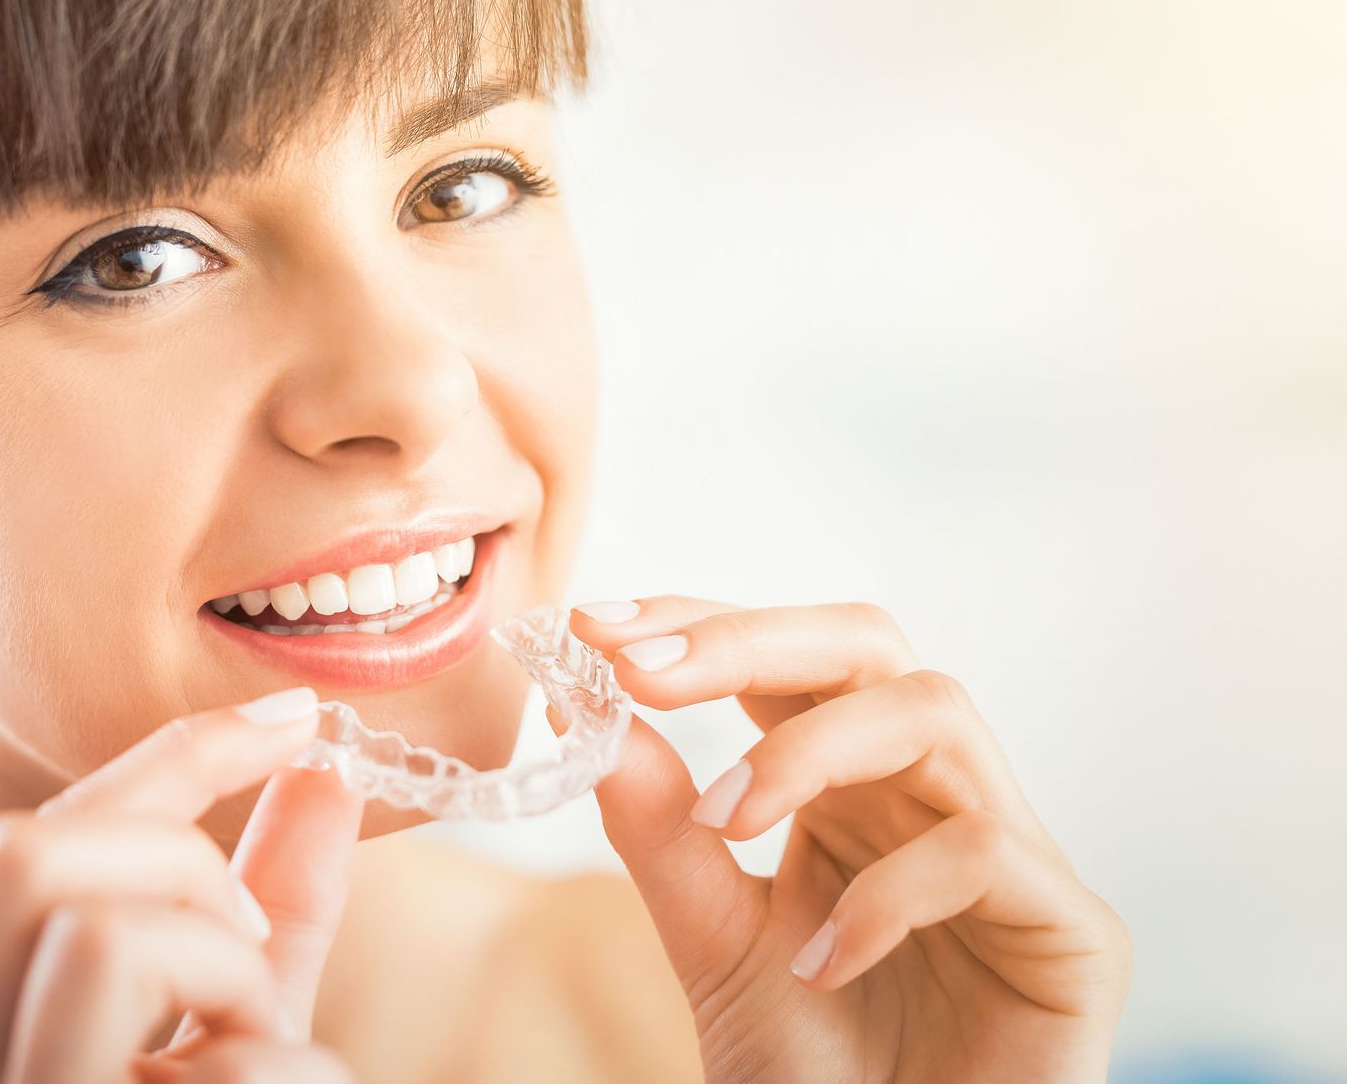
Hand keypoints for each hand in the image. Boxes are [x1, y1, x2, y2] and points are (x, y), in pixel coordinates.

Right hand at [0, 688, 362, 1082]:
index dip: (181, 754)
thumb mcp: (248, 1016)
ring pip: (96, 938)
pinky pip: (213, 1073)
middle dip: (176, 861)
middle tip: (247, 949)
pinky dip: (287, 1074)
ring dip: (227, 975)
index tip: (295, 715)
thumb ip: (276, 904)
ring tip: (258, 1049)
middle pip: (21, 852)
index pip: (40, 835)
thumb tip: (327, 769)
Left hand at [565, 597, 1130, 1082]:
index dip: (698, 625)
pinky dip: (887, 892)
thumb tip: (590, 708)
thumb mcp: (713, 941)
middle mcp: (930, 796)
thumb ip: (661, 832)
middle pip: (868, 646)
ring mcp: (1012, 854)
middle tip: (641, 671)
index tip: (593, 628)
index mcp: (849, 785)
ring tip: (726, 820)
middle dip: (748, 641)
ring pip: (936, 711)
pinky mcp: (1075, 931)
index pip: (785, 660)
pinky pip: (985, 850)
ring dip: (809, 749)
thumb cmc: (816, 1071)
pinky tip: (821, 962)